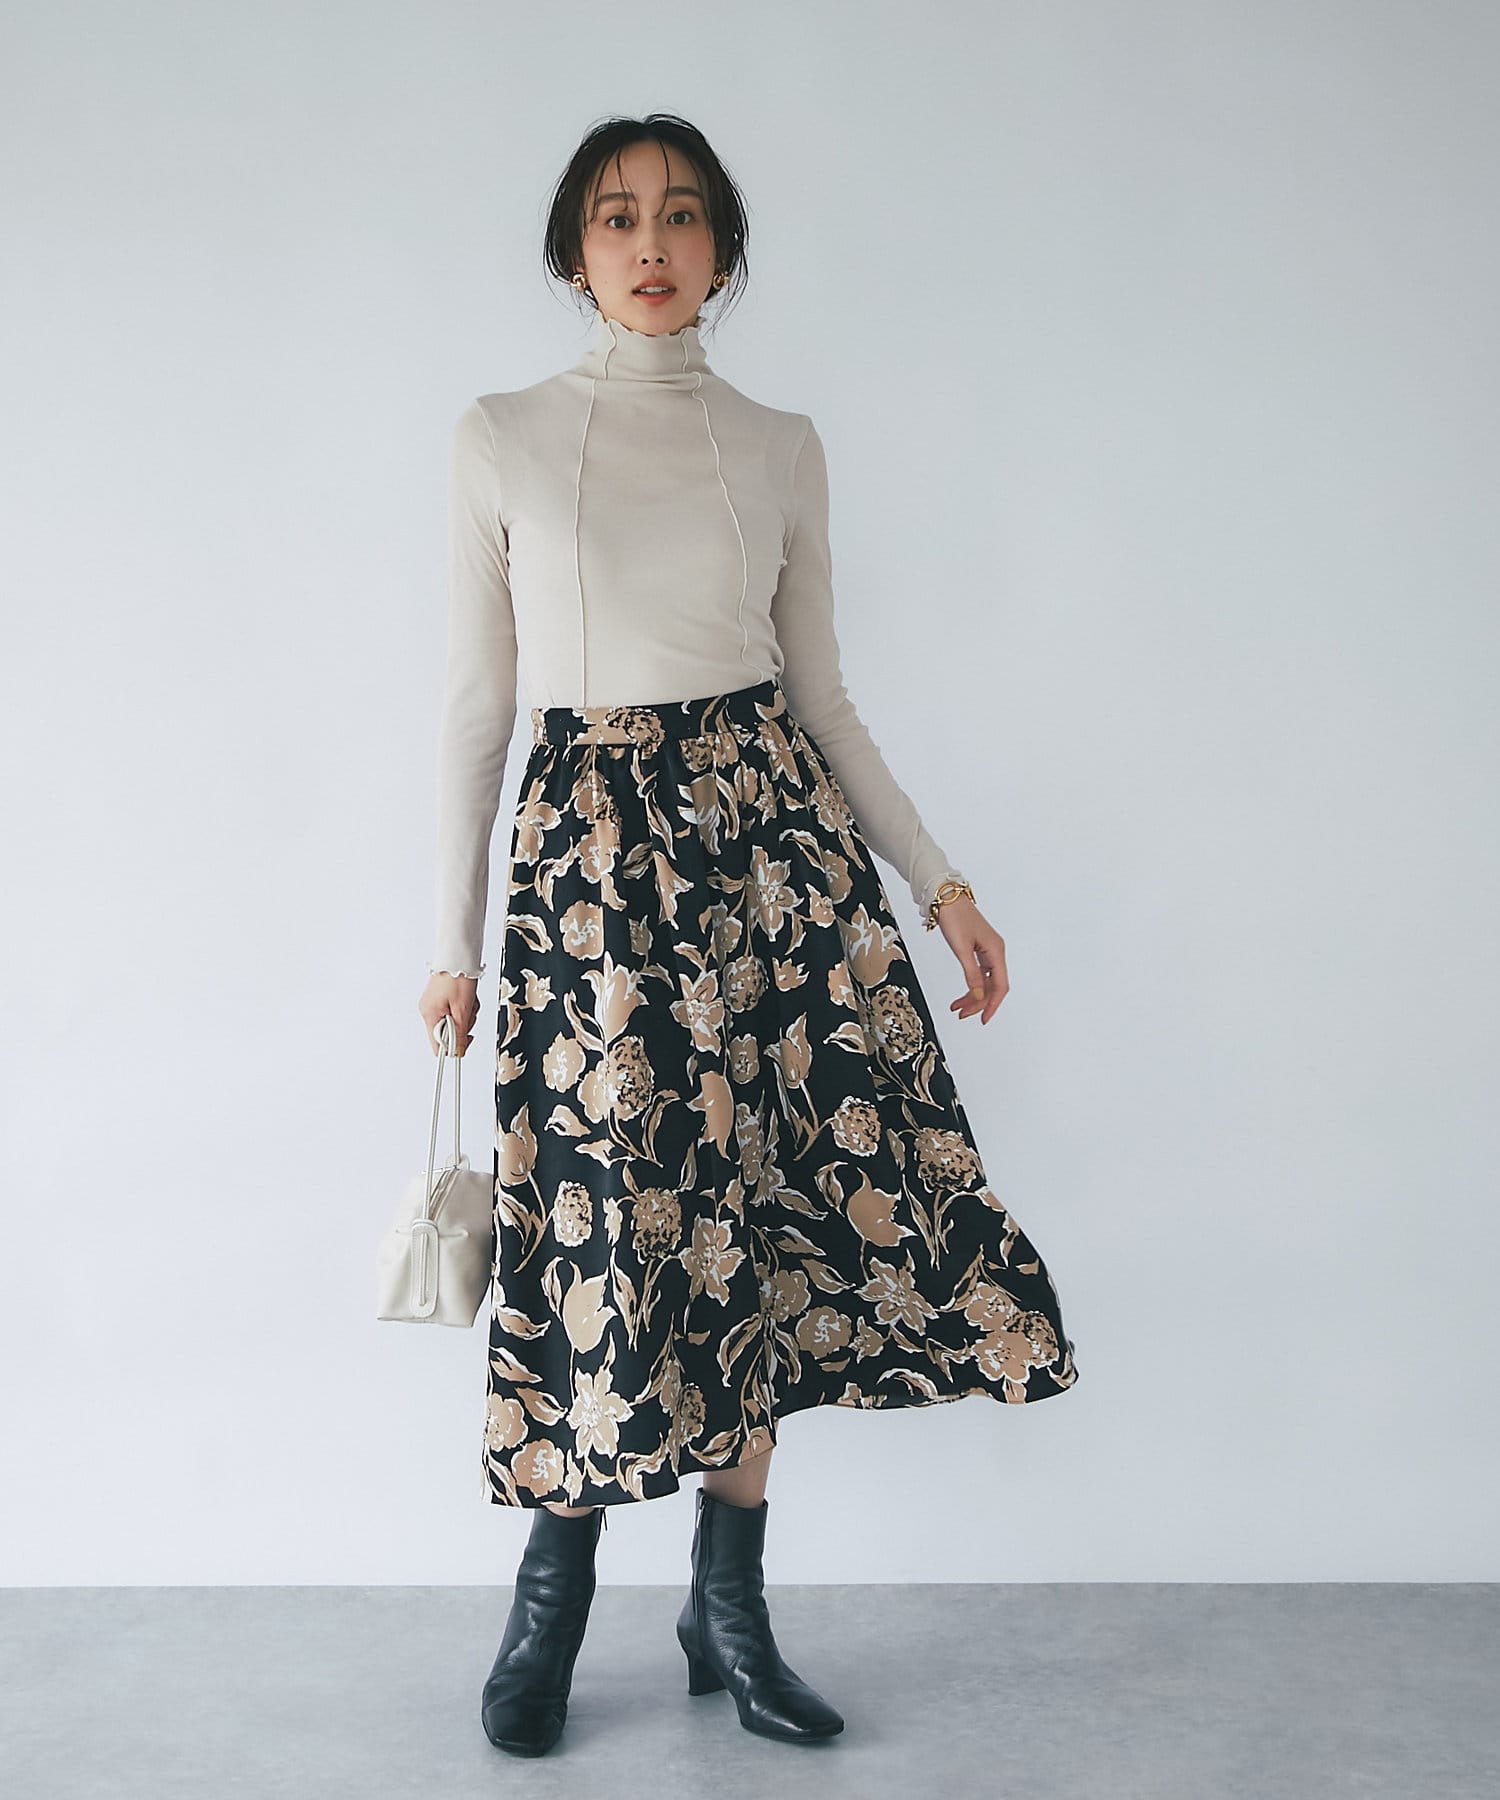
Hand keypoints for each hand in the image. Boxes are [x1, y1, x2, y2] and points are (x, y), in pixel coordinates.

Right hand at [419, 972, 479, 1055]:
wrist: (458, 955)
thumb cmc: (458, 976)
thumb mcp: (463, 1008)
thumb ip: (460, 1033)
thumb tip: (458, 1052)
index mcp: (430, 1014)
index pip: (438, 1045)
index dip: (454, 1046)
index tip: (466, 1037)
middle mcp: (428, 1010)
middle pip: (448, 1033)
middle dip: (463, 1024)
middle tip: (468, 1011)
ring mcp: (434, 1003)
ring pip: (453, 1021)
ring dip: (465, 1014)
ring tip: (468, 1000)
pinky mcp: (441, 998)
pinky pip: (453, 1010)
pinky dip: (463, 1006)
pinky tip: (467, 997)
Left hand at [936, 897, 1008, 1024]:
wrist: (946, 897)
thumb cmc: (955, 917)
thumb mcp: (961, 949)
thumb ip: (971, 974)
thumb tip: (979, 995)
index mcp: (996, 951)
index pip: (1000, 985)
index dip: (993, 1004)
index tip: (984, 1019)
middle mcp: (995, 952)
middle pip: (993, 986)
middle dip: (979, 1003)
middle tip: (963, 1014)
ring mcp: (987, 950)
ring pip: (985, 981)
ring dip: (973, 996)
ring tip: (957, 1008)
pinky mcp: (978, 949)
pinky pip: (979, 973)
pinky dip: (971, 985)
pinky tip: (961, 994)